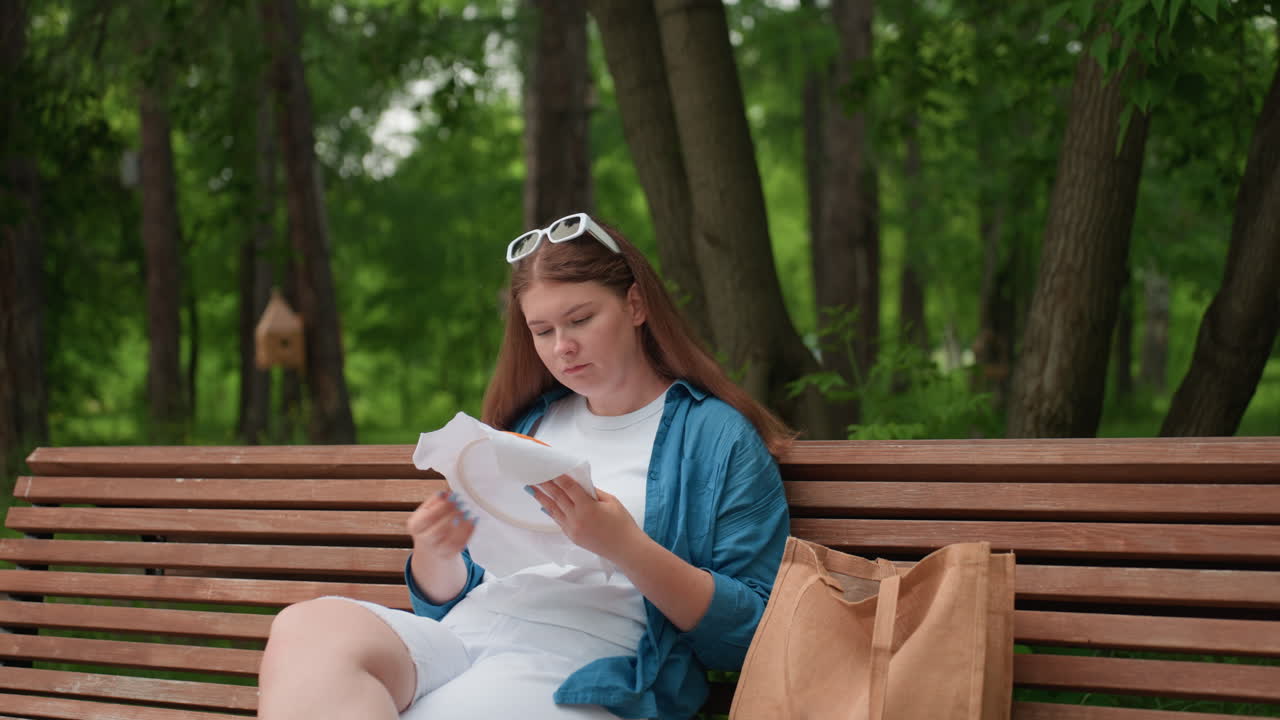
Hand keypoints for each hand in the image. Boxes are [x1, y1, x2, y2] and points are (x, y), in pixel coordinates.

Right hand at [406, 490, 476, 560]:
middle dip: (453, 516)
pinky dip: (468, 533)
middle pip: (439, 530)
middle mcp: (424, 541)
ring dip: (463, 525)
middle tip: (464, 503)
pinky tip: (474, 521)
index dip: (442, 507)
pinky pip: (460, 546)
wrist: (429, 549)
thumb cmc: (430, 524)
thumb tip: (446, 493)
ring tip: (470, 512)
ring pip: (451, 541)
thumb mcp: (426, 511)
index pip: (428, 518)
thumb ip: (435, 501)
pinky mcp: (449, 556)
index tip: (454, 496)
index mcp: (415, 526)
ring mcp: (436, 551)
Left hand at [527, 475, 644, 561]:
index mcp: (587, 507)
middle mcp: (576, 518)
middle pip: (557, 498)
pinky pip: (559, 521)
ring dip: (542, 499)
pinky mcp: (572, 537)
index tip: (549, 469)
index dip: (558, 477)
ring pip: (554, 510)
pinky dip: (551, 512)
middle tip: (534, 476)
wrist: (625, 549)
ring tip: (531, 489)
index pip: (569, 488)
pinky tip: (544, 505)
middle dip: (545, 486)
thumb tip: (579, 484)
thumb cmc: (622, 523)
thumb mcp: (611, 501)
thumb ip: (593, 492)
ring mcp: (572, 529)